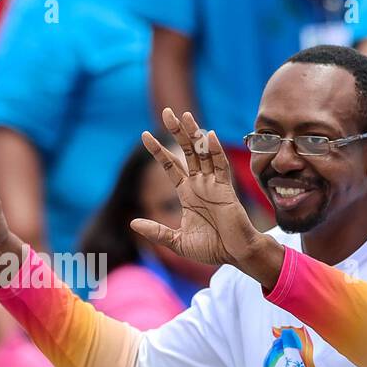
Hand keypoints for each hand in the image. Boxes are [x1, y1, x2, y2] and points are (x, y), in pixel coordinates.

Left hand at [132, 109, 267, 268]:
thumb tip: (132, 223)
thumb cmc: (210, 248)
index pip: (170, 165)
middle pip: (186, 151)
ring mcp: (213, 184)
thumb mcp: (176, 242)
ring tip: (185, 115)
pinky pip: (220, 166)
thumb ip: (156, 231)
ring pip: (202, 152)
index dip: (158, 150)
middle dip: (177, 131)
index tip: (144, 135)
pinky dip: (215, 151)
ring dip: (194, 134)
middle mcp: (199, 184)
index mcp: (187, 193)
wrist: (234, 255)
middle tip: (166, 111)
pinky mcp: (226, 189)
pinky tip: (208, 136)